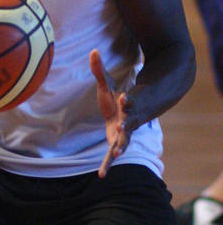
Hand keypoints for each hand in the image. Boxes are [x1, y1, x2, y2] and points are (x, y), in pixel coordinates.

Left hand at [89, 49, 130, 177]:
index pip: (127, 102)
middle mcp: (128, 120)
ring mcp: (124, 133)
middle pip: (129, 124)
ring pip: (124, 141)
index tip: (123, 98)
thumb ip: (99, 69)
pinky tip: (102, 174)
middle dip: (126, 127)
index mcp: (126, 105)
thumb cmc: (116, 97)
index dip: (126, 100)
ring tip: (116, 154)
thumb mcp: (107, 83)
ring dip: (120, 146)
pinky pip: (112, 153)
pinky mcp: (117, 142)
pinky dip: (108, 162)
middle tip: (122, 129)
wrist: (130, 114)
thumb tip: (93, 50)